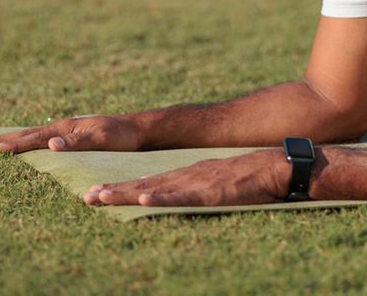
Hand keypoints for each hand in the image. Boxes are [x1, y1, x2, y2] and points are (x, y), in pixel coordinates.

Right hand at [0, 115, 143, 153]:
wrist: (138, 130)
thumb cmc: (122, 137)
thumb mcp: (101, 140)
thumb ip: (76, 143)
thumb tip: (50, 145)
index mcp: (64, 129)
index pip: (31, 139)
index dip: (10, 146)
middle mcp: (60, 129)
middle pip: (24, 135)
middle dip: (0, 141)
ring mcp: (64, 132)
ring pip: (30, 136)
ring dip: (9, 141)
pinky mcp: (70, 137)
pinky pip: (40, 140)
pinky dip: (25, 142)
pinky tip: (24, 146)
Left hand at [84, 150, 287, 206]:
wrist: (279, 166)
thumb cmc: (252, 179)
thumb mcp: (217, 183)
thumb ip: (197, 190)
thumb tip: (179, 199)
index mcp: (188, 174)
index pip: (149, 181)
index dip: (122, 188)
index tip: (97, 193)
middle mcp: (187, 175)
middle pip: (145, 183)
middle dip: (114, 190)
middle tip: (87, 196)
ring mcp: (198, 182)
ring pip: (156, 188)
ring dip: (127, 192)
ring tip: (101, 197)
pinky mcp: (212, 191)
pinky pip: (183, 196)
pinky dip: (162, 197)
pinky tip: (143, 198)